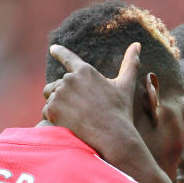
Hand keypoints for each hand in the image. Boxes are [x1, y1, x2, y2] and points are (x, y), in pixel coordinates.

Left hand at [43, 43, 143, 159]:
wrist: (113, 137)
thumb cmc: (120, 112)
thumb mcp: (126, 86)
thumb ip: (130, 64)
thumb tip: (137, 44)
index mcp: (85, 71)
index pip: (68, 57)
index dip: (59, 52)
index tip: (53, 48)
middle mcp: (69, 79)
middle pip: (56, 84)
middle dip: (63, 95)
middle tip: (78, 111)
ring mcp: (59, 94)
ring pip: (50, 98)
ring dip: (57, 106)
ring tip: (73, 118)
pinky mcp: (52, 110)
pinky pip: (46, 112)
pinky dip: (53, 119)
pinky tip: (67, 125)